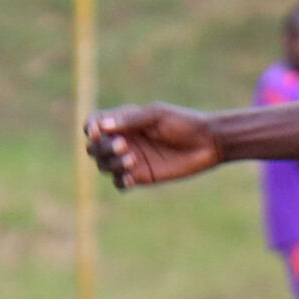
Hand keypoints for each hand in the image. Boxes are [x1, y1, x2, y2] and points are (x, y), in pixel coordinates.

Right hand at [86, 103, 220, 188]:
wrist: (208, 143)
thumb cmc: (183, 123)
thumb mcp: (157, 115)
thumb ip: (130, 120)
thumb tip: (102, 126)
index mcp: (123, 121)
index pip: (94, 123)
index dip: (90, 128)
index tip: (97, 132)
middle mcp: (123, 140)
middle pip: (94, 148)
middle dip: (102, 148)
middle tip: (123, 145)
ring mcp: (130, 159)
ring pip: (104, 166)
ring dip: (112, 163)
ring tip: (132, 159)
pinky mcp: (141, 176)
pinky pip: (120, 183)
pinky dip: (121, 180)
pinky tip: (132, 177)